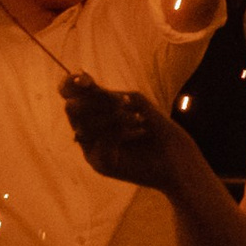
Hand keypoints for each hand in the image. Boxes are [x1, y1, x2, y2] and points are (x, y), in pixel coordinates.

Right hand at [60, 74, 185, 187]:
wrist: (178, 160)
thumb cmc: (158, 129)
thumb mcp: (134, 102)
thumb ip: (108, 94)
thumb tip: (87, 85)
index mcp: (92, 112)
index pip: (67, 93)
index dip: (70, 83)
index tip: (87, 80)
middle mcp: (87, 131)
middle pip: (72, 107)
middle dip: (98, 101)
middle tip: (125, 104)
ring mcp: (92, 149)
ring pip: (85, 124)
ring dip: (115, 117)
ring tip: (139, 120)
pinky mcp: (100, 165)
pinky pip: (100, 139)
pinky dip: (121, 131)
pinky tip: (140, 132)